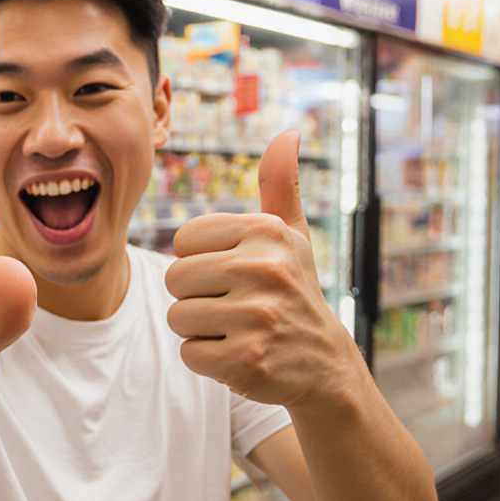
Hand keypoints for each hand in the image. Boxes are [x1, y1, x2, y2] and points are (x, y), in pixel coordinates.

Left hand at [164, 131, 366, 408]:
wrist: (324, 367)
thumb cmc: (294, 292)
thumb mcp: (290, 237)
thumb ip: (280, 186)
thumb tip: (288, 134)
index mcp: (267, 232)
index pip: (183, 241)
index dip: (200, 262)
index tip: (235, 276)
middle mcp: (264, 269)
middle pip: (174, 279)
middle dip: (196, 298)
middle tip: (236, 309)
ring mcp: (257, 317)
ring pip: (177, 317)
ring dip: (200, 331)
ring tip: (238, 331)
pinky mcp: (246, 361)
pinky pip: (188, 354)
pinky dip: (207, 361)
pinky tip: (240, 356)